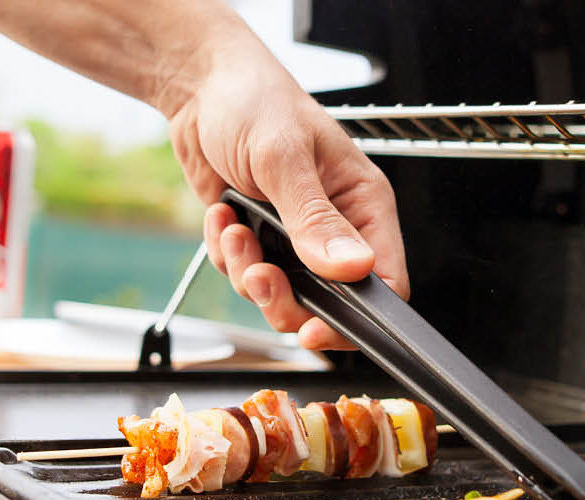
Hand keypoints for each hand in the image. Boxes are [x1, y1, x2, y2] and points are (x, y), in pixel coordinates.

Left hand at [166, 27, 407, 349]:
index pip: (384, 281)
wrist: (200, 89)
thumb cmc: (253, 102)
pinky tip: (223, 217)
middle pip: (329, 304)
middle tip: (258, 273)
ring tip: (234, 230)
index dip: (355, 316)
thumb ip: (314, 220)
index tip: (314, 327)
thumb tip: (351, 268)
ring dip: (248, 272)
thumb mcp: (284, 158)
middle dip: (285, 298)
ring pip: (282, 296)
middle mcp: (336, 228)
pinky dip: (228, 256)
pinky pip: (246, 277)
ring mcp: (296, 239)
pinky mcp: (261, 241)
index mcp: (363, 205)